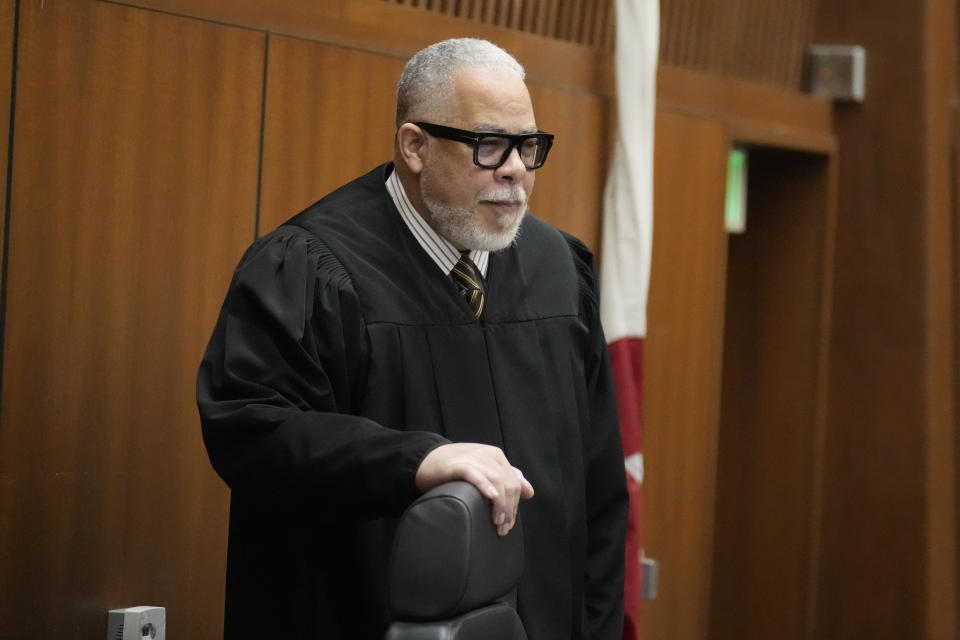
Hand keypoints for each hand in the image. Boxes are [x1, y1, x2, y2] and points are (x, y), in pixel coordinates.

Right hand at [415, 443, 534, 535]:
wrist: (427, 461)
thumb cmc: (456, 469)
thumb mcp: (485, 471)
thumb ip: (507, 479)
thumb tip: (529, 491)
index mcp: (496, 457)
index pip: (514, 483)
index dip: (514, 505)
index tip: (508, 523)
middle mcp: (488, 455)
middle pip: (508, 484)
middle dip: (509, 509)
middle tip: (502, 528)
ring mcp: (474, 458)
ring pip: (496, 481)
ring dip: (500, 504)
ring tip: (496, 522)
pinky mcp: (458, 464)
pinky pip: (475, 474)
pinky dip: (485, 485)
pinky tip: (491, 496)